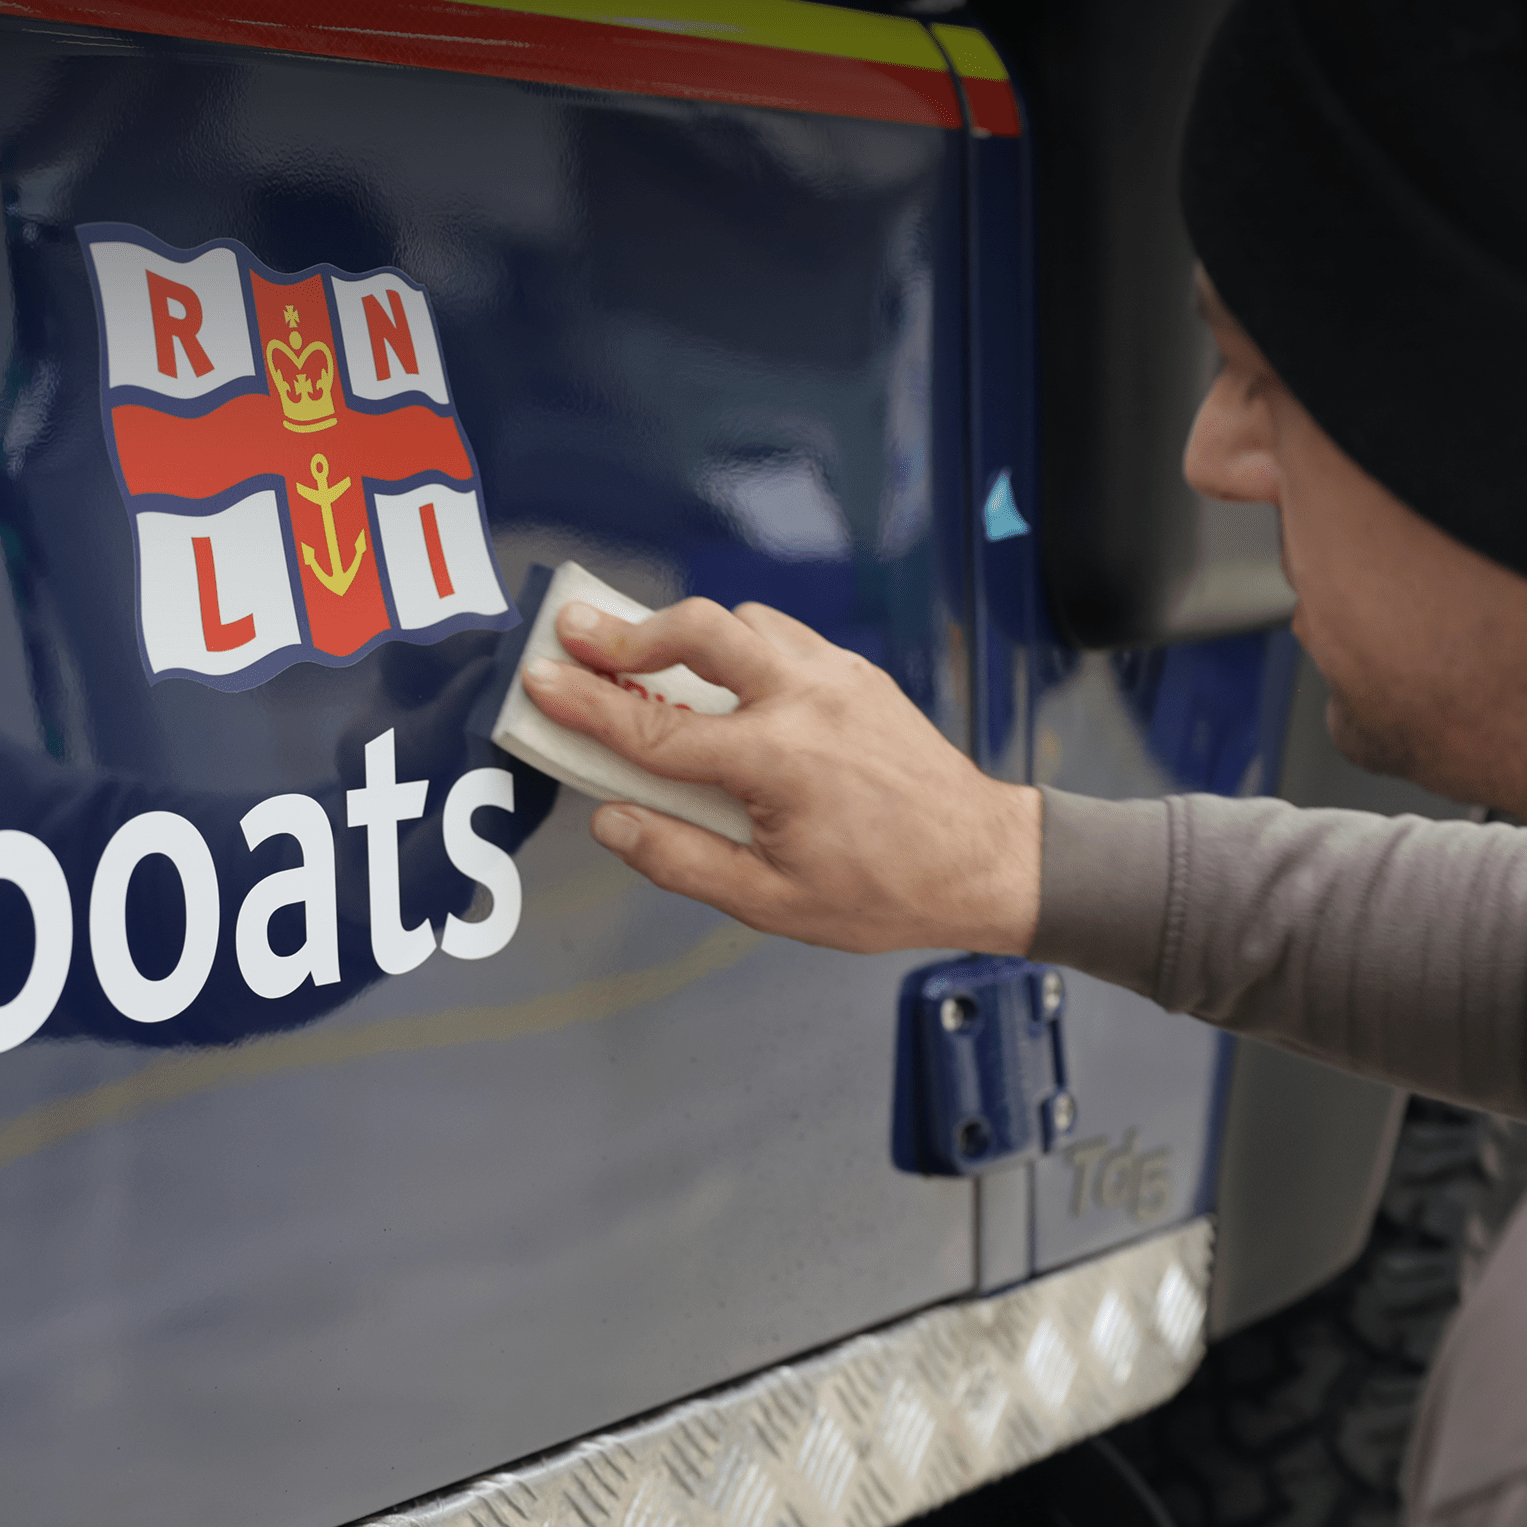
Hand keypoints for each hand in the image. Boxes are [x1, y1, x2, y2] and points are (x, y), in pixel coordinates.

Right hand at [518, 599, 1041, 954]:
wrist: (986, 860)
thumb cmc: (887, 891)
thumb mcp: (771, 902)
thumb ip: (681, 859)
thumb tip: (612, 822)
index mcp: (778, 760)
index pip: (656, 728)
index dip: (585, 706)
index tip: (540, 682)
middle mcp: (807, 700)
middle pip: (699, 632)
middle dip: (629, 629)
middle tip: (576, 632)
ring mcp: (838, 677)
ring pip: (743, 623)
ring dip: (687, 635)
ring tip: (644, 658)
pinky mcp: (858, 674)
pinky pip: (783, 637)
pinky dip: (740, 645)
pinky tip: (723, 678)